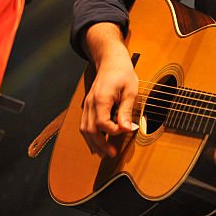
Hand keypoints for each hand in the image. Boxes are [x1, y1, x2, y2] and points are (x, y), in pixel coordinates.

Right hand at [79, 23, 138, 157]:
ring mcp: (87, 104)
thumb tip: (127, 128)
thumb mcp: (130, 90)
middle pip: (90, 129)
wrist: (110, 60)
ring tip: (103, 153)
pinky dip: (90, 135)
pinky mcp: (88, 105)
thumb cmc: (122, 73)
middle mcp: (90, 103)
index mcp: (101, 99)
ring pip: (85, 128)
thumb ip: (127, 110)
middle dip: (100, 144)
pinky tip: (97, 143)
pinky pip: (85, 123)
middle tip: (111, 154)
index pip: (102, 123)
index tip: (126, 132)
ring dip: (93, 143)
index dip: (112, 131)